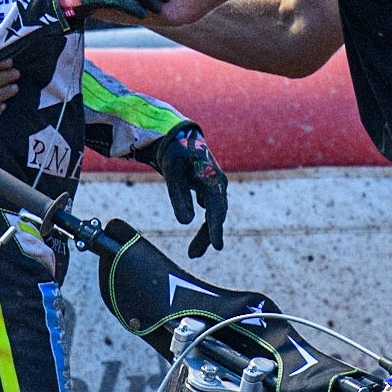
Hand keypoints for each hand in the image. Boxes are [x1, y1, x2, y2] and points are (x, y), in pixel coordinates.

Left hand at [156, 124, 227, 257]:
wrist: (176, 136)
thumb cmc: (174, 153)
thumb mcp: (173, 173)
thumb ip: (179, 196)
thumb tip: (185, 222)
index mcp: (213, 179)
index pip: (217, 209)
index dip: (216, 228)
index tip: (217, 247)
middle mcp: (217, 184)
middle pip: (216, 215)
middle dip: (207, 236)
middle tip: (193, 255)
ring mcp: (214, 186)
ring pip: (213, 214)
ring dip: (206, 233)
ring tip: (193, 253)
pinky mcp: (207, 188)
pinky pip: (210, 210)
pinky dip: (205, 223)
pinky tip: (200, 234)